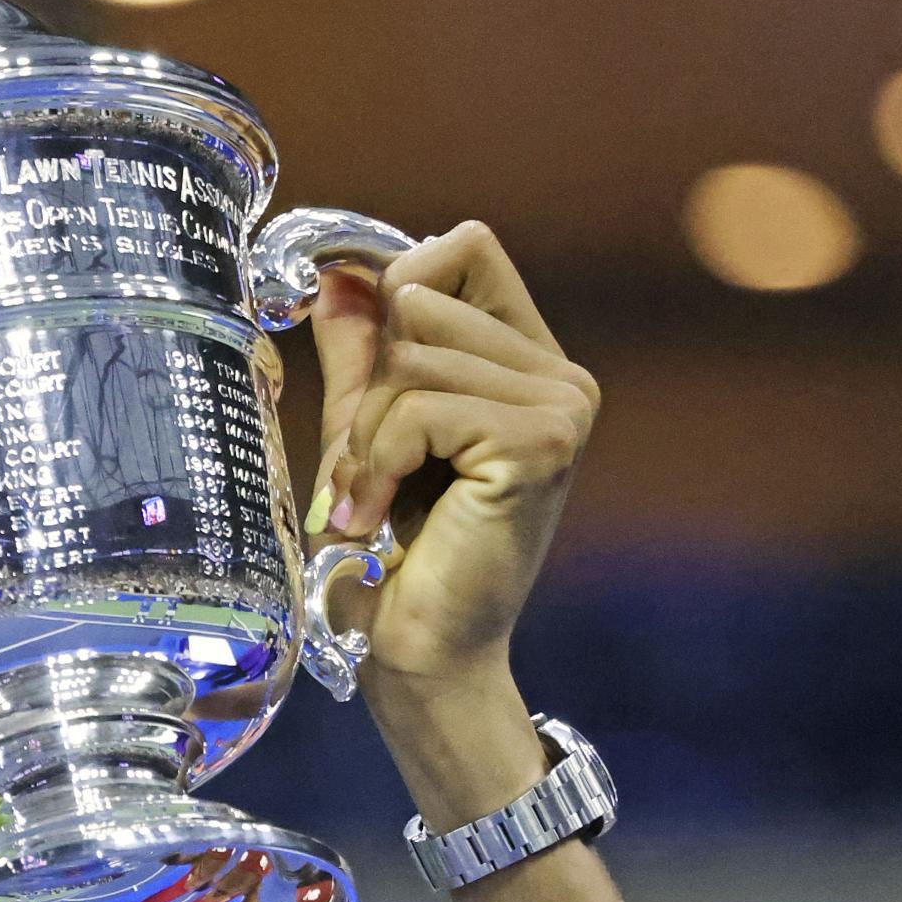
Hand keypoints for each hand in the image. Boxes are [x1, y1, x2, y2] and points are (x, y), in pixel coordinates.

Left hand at [304, 224, 596, 695]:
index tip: (365, 380)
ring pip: (413, 355)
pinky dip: (380, 459)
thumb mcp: (365, 429)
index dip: (396, 289)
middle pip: (424, 295)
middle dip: (368, 385)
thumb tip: (339, 271)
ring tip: (369, 504)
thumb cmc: (393, 555)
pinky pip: (422, 405)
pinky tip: (378, 517)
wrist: (418, 654)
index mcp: (529, 361)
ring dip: (366, 434)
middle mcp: (561, 375)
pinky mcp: (541, 441)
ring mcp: (562, 405)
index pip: (463, 247)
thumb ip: (361, 348)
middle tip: (364, 472)